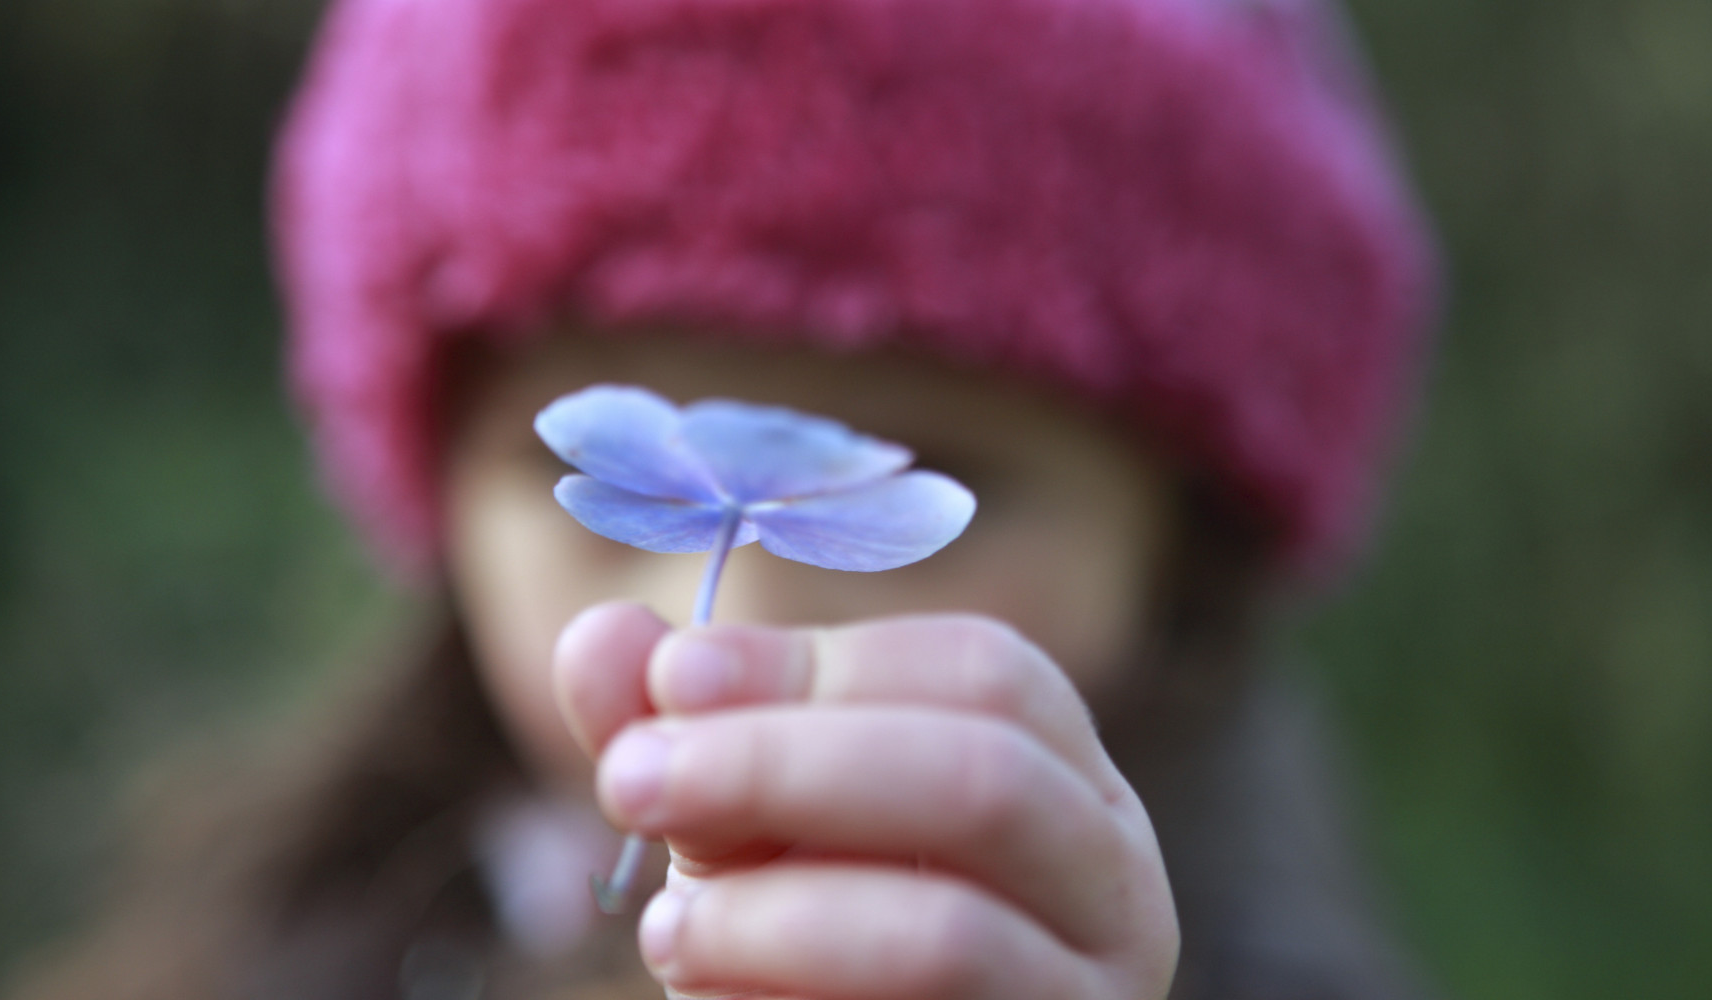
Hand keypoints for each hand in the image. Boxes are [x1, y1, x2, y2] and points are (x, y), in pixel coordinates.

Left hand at [553, 601, 1178, 999]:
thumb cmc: (809, 951)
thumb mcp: (745, 832)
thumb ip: (683, 735)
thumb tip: (599, 633)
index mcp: (1063, 777)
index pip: (982, 672)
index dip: (819, 662)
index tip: (673, 675)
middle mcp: (1112, 885)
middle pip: (983, 779)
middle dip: (784, 765)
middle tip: (629, 778)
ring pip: (949, 937)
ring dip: (774, 919)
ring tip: (665, 934)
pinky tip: (712, 994)